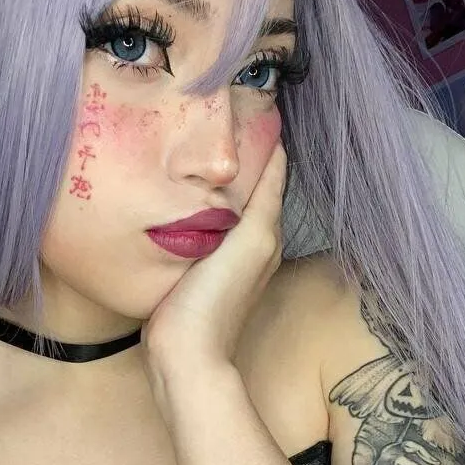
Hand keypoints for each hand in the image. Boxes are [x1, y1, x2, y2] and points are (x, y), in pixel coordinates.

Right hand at [142, 141, 286, 376]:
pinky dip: (206, 207)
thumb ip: (262, 202)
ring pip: (231, 210)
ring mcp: (228, 262)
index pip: (273, 180)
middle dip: (245, 161)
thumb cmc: (214, 299)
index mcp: (266, 235)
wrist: (185, 355)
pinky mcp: (203, 274)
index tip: (256, 110)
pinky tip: (187, 198)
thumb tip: (280, 157)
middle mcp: (255, 247)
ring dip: (224, 185)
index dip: (269, 147)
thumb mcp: (248, 242)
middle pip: (253, 193)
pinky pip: (210, 228)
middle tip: (225, 122)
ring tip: (205, 152)